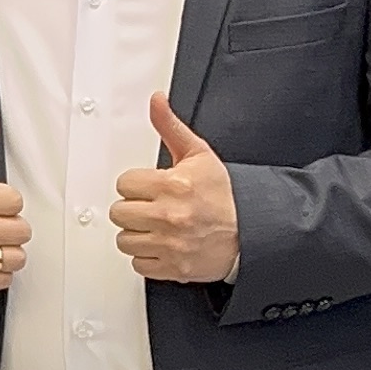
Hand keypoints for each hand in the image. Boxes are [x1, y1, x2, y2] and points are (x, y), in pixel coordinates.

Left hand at [110, 93, 240, 284]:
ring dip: (137, 234)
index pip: (124, 184)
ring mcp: (170, 244)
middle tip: (151, 207)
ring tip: (156, 226)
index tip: (149, 187)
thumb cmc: (224, 195)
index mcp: (172, 185)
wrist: (251, 231)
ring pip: (124, 240)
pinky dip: (147, 257)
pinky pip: (138, 264)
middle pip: (119, 212)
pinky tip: (162, 245)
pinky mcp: (173, 268)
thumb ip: (170, 127)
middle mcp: (169, 216)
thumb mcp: (199, 154)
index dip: (136, 184)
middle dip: (133, 208)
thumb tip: (156, 101)